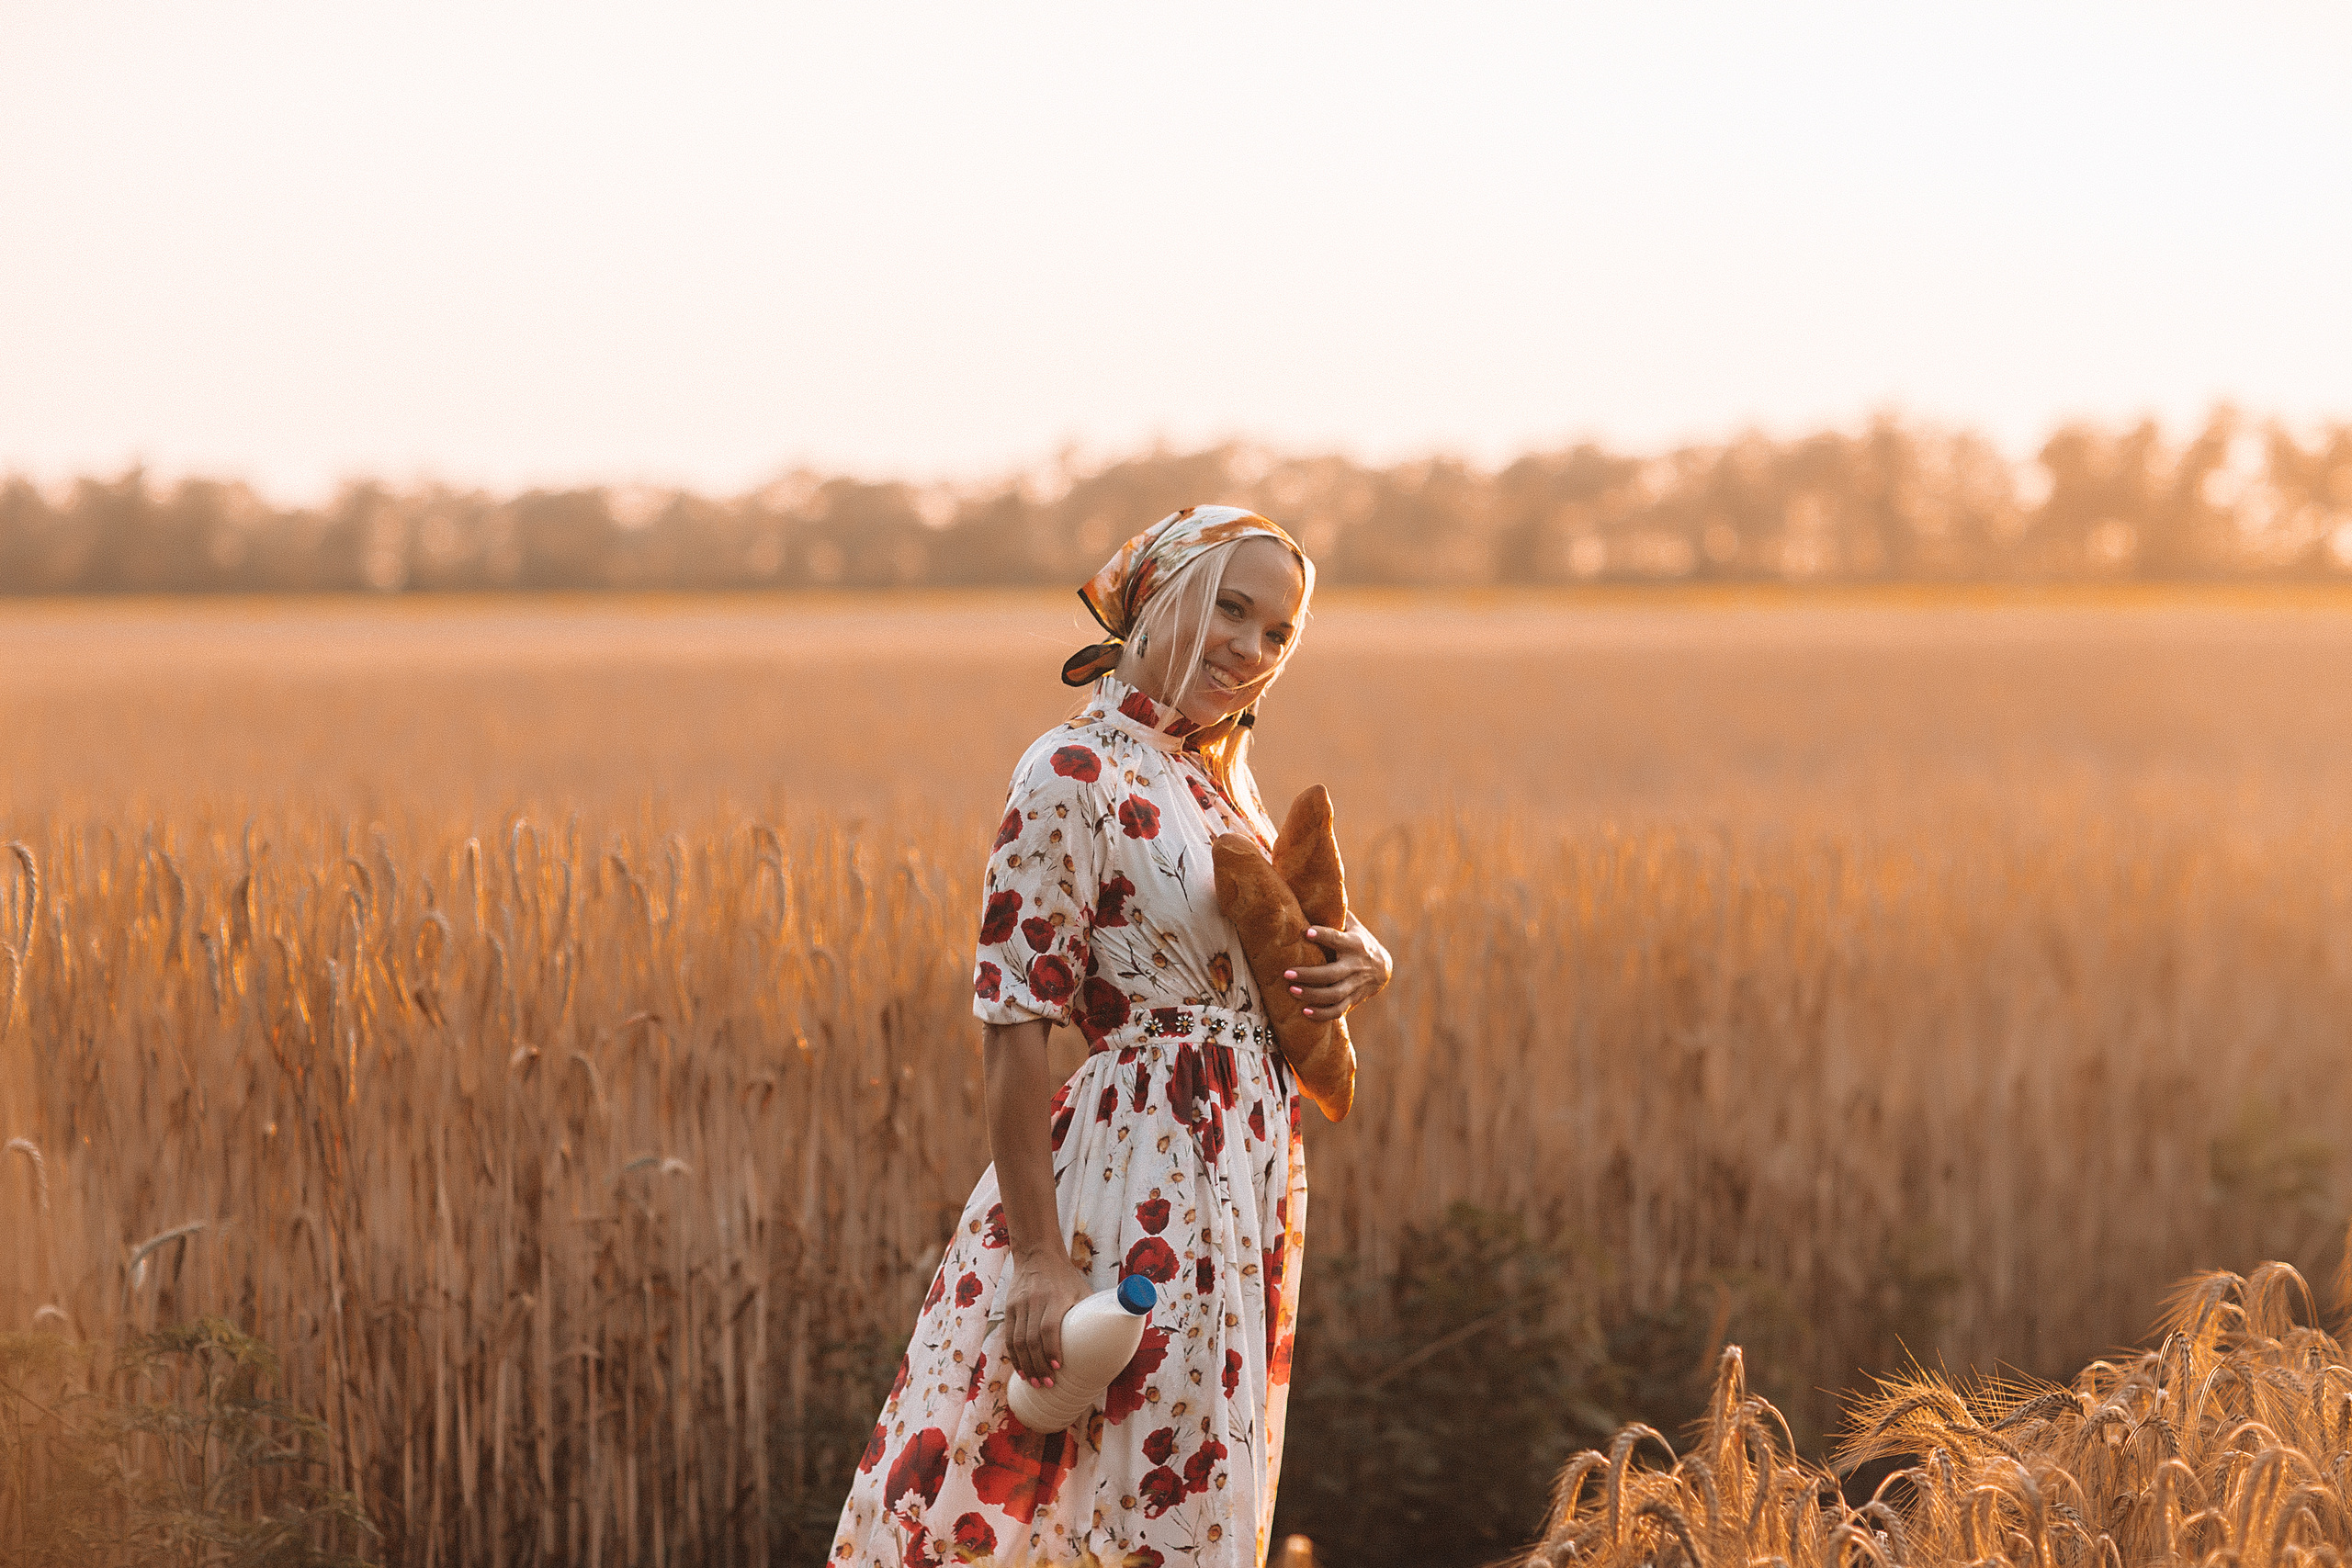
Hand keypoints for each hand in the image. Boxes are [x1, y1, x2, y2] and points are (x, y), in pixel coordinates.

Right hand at [1002, 1249, 1091, 1387]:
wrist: (1038, 1255)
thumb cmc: (1066, 1277)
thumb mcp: (1082, 1290)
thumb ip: (1093, 1312)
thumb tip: (1114, 1339)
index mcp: (1055, 1296)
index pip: (1049, 1327)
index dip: (1052, 1350)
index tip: (1058, 1368)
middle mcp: (1035, 1301)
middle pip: (1032, 1339)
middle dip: (1039, 1365)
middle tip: (1047, 1384)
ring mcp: (1019, 1304)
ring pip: (1018, 1341)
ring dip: (1025, 1365)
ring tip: (1034, 1383)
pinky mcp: (1009, 1307)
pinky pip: (1009, 1336)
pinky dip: (1014, 1356)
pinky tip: (1021, 1370)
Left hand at [1283, 914, 1392, 1021]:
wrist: (1384, 968)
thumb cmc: (1359, 941)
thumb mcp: (1353, 926)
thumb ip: (1335, 914)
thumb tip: (1312, 889)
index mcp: (1354, 943)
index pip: (1337, 939)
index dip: (1323, 935)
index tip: (1306, 932)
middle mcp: (1356, 965)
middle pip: (1333, 974)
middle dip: (1309, 975)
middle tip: (1286, 972)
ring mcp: (1355, 984)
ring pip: (1334, 994)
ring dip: (1312, 995)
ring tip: (1291, 990)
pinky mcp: (1353, 999)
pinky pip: (1338, 1010)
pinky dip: (1322, 1014)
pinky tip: (1304, 1012)